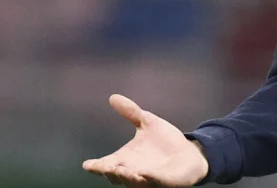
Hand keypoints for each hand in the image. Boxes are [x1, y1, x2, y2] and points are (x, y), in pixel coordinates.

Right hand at [82, 94, 208, 186]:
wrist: (189, 152)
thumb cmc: (166, 141)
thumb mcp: (148, 122)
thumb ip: (131, 112)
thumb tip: (113, 96)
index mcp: (126, 159)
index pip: (106, 165)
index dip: (96, 166)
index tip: (87, 165)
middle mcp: (133, 171)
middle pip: (116, 177)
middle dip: (110, 172)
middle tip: (106, 166)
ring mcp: (148, 179)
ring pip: (133, 182)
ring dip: (126, 177)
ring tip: (121, 170)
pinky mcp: (165, 182)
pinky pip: (155, 182)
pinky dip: (150, 179)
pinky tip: (145, 174)